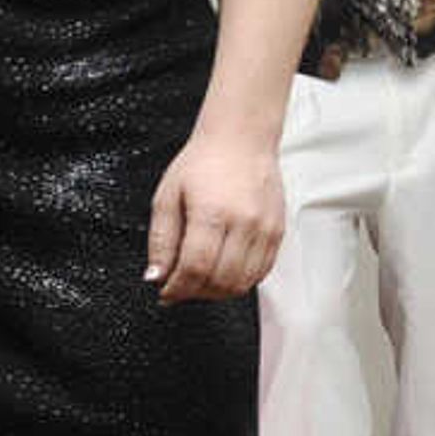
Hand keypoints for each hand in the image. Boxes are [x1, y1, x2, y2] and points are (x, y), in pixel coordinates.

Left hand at [148, 126, 285, 302]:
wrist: (240, 142)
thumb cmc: (201, 164)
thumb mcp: (166, 198)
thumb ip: (160, 241)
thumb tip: (156, 276)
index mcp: (212, 213)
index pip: (196, 267)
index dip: (178, 288)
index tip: (165, 293)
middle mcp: (245, 223)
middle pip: (221, 280)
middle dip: (195, 293)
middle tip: (179, 289)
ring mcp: (266, 229)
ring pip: (243, 282)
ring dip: (217, 292)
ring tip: (198, 284)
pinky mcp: (278, 232)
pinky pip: (261, 272)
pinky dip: (240, 282)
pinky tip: (222, 274)